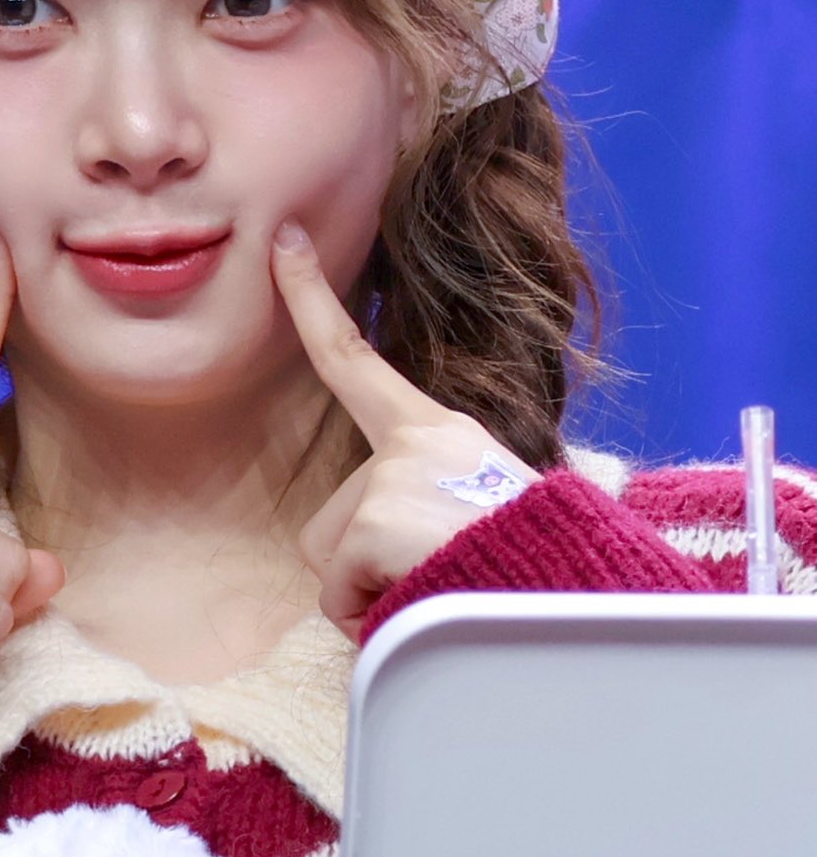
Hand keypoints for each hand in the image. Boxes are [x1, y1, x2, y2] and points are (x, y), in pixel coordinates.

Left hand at [269, 219, 540, 641]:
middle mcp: (415, 440)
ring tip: (436, 590)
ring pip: (328, 559)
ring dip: (367, 593)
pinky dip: (369, 616)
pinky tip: (424, 603)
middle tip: (436, 573)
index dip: (310, 298)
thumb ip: (423, 508)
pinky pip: (337, 595)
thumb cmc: (532, 574)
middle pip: (332, 516)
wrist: (575, 603)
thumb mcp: (482, 515)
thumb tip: (379, 562)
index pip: (354, 358)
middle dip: (363, 566)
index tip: (282, 239)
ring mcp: (391, 477)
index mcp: (439, 431)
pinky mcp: (375, 520)